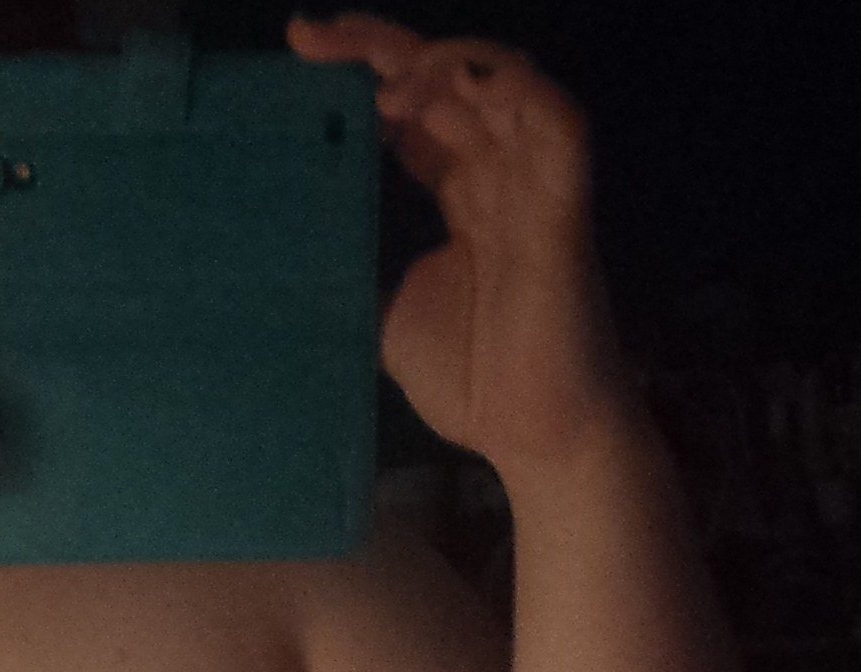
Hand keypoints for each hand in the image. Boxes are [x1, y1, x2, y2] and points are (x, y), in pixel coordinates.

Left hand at [286, 13, 636, 476]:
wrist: (534, 441)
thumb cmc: (474, 382)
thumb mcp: (385, 315)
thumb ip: (356, 269)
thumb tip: (296, 249)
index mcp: (466, 193)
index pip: (422, 106)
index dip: (369, 70)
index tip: (302, 50)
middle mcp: (502, 175)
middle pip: (451, 78)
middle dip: (381, 45)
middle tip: (311, 36)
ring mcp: (535, 188)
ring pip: (504, 81)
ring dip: (442, 61)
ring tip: (382, 83)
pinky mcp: (564, 211)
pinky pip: (560, 125)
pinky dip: (515, 87)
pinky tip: (459, 83)